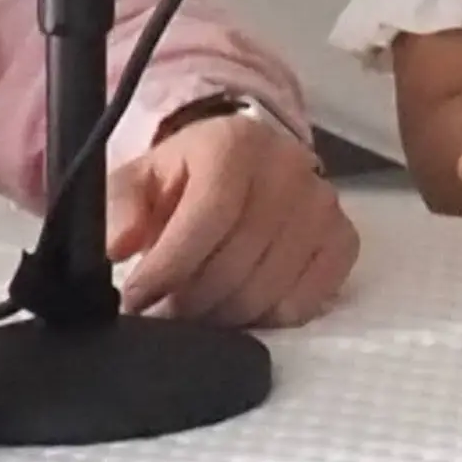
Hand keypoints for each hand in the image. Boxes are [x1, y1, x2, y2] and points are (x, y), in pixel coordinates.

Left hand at [106, 113, 357, 326]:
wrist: (244, 163)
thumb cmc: (186, 175)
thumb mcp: (142, 177)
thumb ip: (120, 206)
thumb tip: (118, 245)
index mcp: (234, 144)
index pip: (206, 218)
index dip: (169, 266)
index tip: (137, 298)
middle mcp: (287, 168)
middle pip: (236, 263)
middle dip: (190, 302)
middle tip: (163, 314)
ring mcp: (322, 204)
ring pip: (268, 291)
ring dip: (225, 316)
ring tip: (198, 311)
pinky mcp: (343, 238)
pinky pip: (306, 302)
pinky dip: (270, 316)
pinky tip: (244, 302)